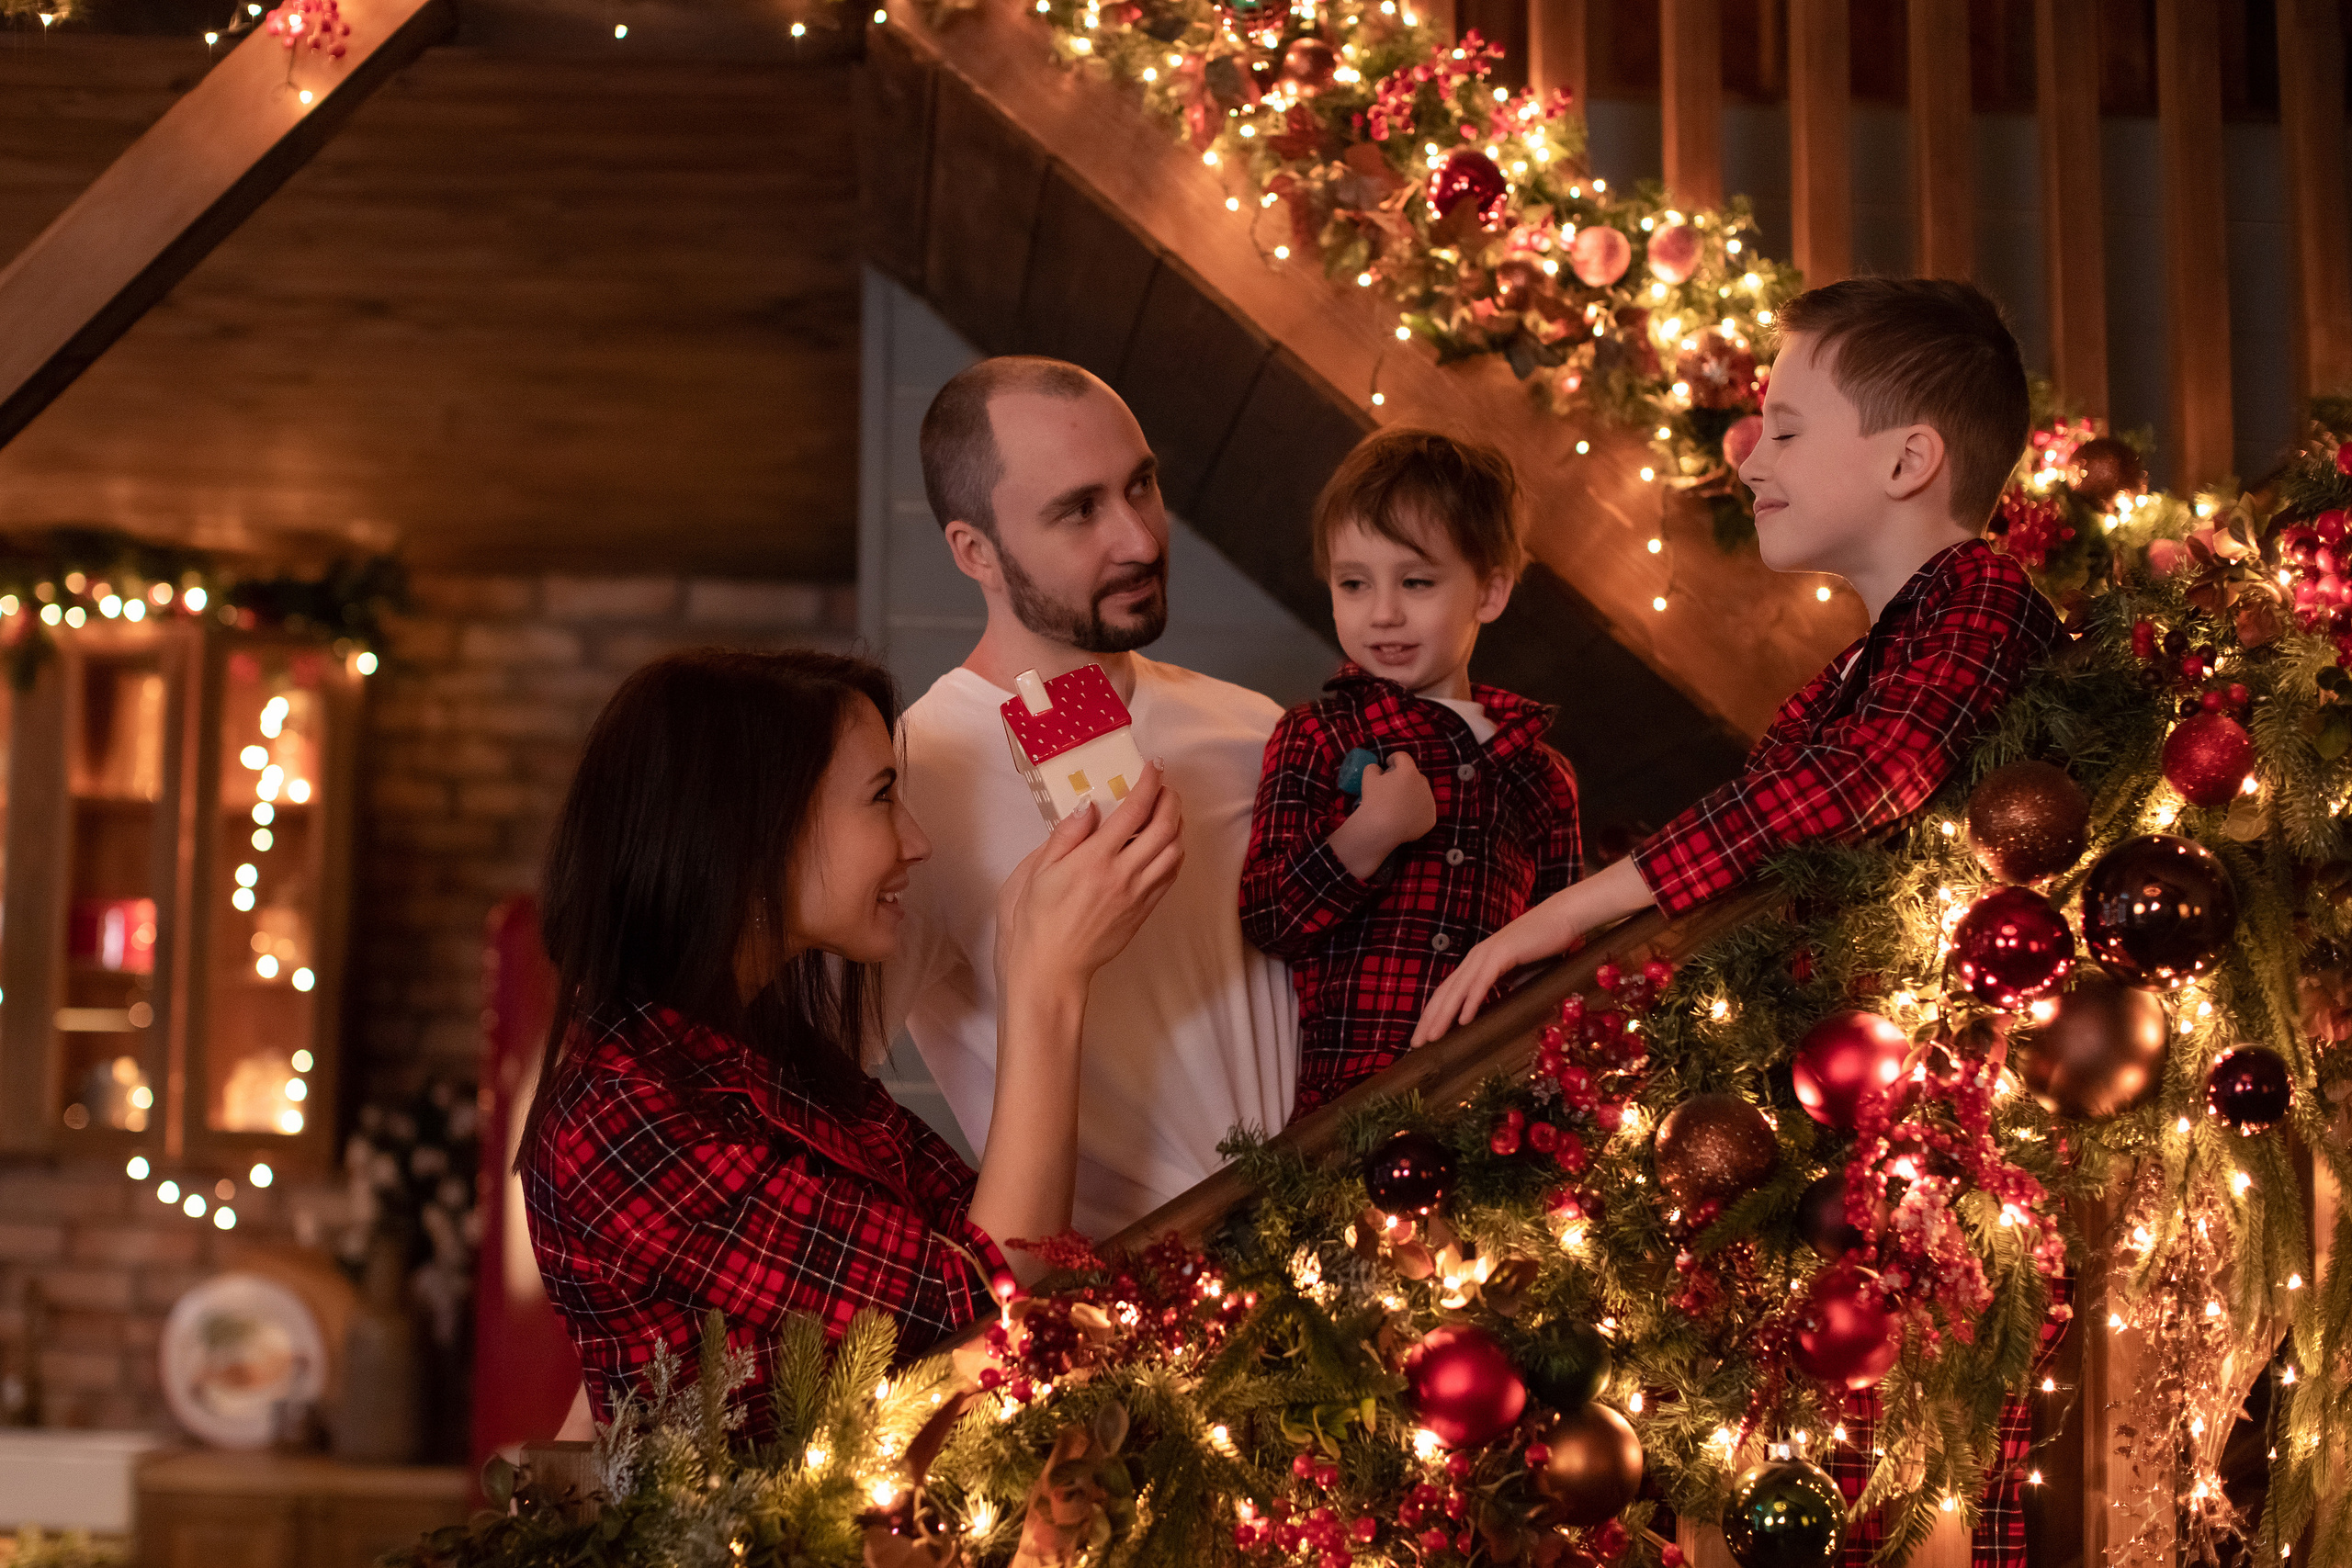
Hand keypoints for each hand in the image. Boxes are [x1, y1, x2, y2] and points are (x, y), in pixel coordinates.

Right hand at [996, 760, 1184, 990]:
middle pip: (1165, 827)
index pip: (1134, 811)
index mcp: (1094, 859)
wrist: (1049, 969)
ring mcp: (1137, 895)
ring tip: (1167, 811)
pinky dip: (1175, 853)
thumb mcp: (1035, 872)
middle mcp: (1123, 874)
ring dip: (1177, 825)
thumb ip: (1065, 836)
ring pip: (1175, 852)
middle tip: (1165, 785)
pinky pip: (1169, 876)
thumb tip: (1088, 806)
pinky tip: (1166, 845)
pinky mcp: (1142, 912)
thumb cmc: (1033, 921)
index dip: (1149, 783)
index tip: (1153, 766)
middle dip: (1171, 799)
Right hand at [1329, 752, 1437, 878]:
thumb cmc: (1374, 801)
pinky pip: (1423, 810)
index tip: (1386, 766)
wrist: (1382, 830)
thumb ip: (1374, 768)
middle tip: (1391, 788)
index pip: (1403, 757)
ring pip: (1421, 793)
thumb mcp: (1368, 778)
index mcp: (1408, 771)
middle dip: (1404, 778)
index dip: (1393, 759)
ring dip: (1411, 795)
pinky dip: (1415, 812)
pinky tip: (1403, 818)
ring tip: (1397, 806)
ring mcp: (1430, 802)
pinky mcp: (1431, 818)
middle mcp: (1424, 784)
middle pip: (1414, 775)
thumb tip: (1379, 769)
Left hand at [1410, 900, 1571, 1044]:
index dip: (1433, 1015)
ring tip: (1432, 1037)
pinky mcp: (1502, 954)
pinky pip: (1483, 981)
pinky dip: (1471, 1001)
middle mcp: (1475, 959)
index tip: (1422, 1038)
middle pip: (1444, 993)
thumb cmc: (1544, 947)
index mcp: (1476, 964)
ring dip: (1443, 1015)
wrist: (1563, 919)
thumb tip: (1498, 1015)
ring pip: (1459, 989)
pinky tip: (1463, 1020)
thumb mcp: (1520, 977)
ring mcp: (1487, 954)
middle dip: (1428, 1019)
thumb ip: (1506, 992)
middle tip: (1415, 1044)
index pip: (1447, 993)